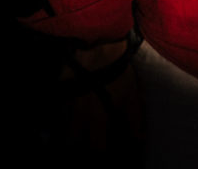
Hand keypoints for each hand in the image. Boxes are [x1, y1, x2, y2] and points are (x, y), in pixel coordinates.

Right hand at [54, 38, 143, 154]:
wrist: (100, 46)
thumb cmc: (118, 71)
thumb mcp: (131, 94)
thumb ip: (134, 116)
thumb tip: (138, 136)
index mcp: (97, 116)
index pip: (95, 145)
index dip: (99, 151)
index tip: (102, 150)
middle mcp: (79, 112)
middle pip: (72, 137)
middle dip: (78, 140)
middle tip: (85, 136)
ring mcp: (69, 99)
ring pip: (63, 121)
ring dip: (69, 124)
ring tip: (77, 122)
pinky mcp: (62, 86)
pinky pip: (59, 102)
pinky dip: (63, 107)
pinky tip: (69, 105)